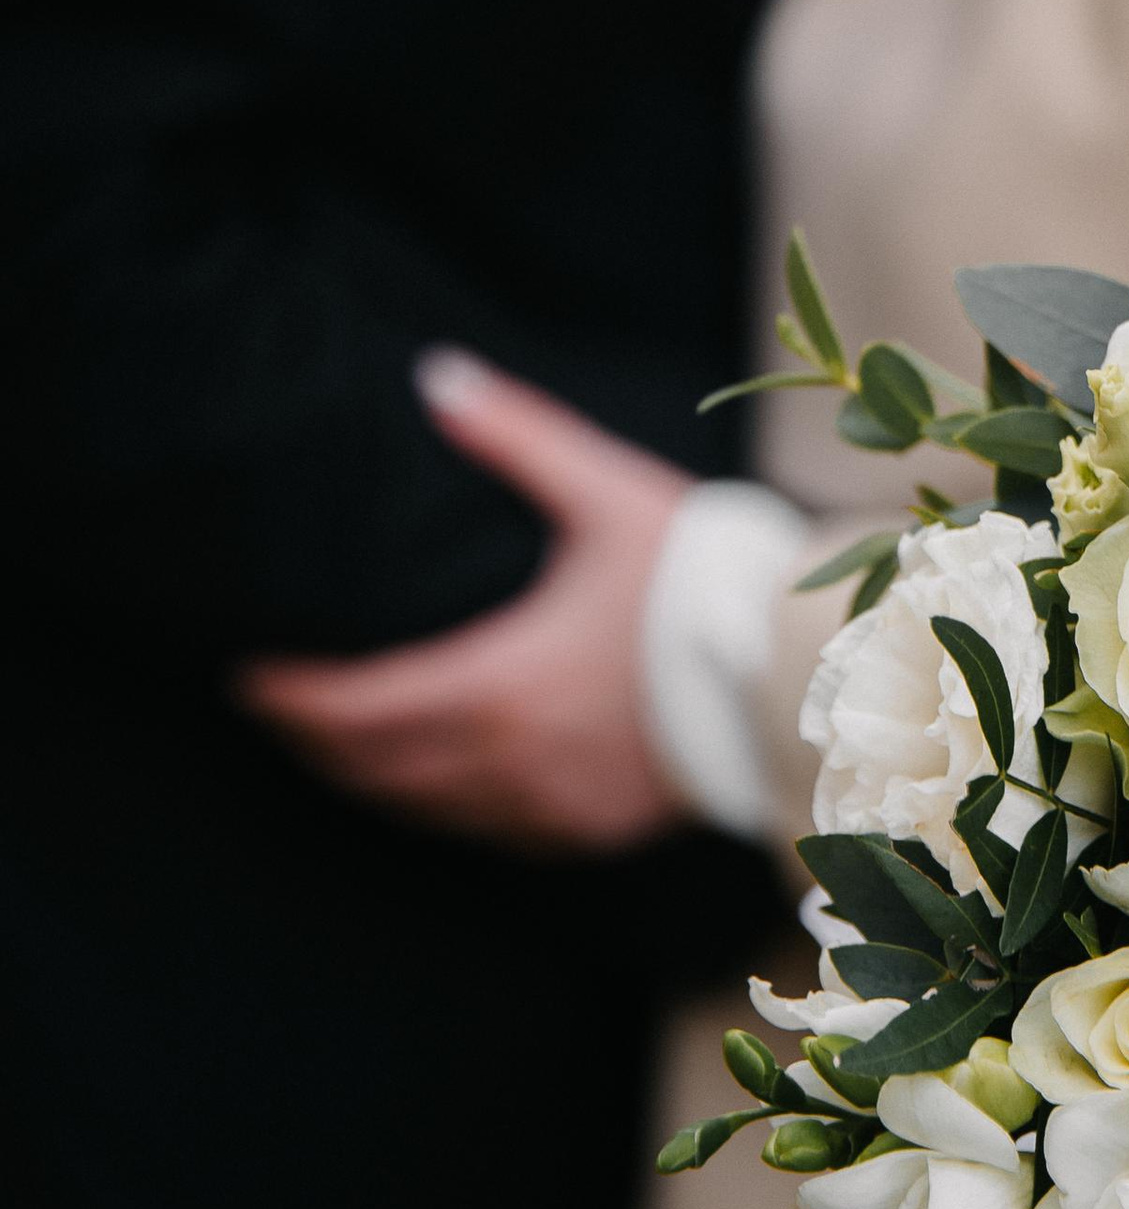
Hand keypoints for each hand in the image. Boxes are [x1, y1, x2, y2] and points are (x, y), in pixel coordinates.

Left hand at [236, 351, 693, 850]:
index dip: (289, 699)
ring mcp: (551, 807)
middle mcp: (509, 761)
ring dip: (372, 780)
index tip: (249, 677)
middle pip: (373, 771)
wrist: (799, 670)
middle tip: (277, 709)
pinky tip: (445, 780)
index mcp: (496, 684)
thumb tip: (436, 376)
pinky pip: (490, 832)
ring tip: (343, 742)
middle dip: (315, 742)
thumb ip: (514, 437)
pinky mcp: (592, 828)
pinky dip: (446, 807)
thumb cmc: (700, 579)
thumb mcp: (605, 494)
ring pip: (425, 811)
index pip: (354, 711)